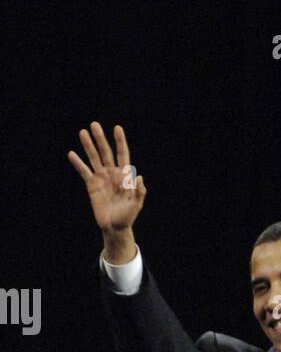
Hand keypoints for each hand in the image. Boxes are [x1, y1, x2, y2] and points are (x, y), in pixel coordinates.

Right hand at [67, 122, 145, 236]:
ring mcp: (101, 177)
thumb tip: (138, 177)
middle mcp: (112, 173)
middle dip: (100, 139)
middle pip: (106, 152)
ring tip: (82, 132)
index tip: (117, 128)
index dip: (120, 141)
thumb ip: (139, 192)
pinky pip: (84, 171)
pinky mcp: (91, 185)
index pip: (122, 154)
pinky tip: (71, 154)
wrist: (114, 227)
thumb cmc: (127, 216)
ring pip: (94, 158)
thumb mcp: (136, 205)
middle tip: (94, 124)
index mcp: (124, 175)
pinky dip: (78, 163)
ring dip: (88, 146)